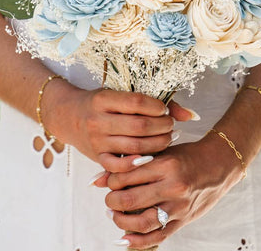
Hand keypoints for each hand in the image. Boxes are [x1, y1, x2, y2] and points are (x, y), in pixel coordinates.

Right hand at [43, 82, 193, 174]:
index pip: (136, 102)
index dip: (156, 107)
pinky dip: (138, 164)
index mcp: (104, 99)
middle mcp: (98, 120)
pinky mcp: (97, 157)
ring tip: (166, 139)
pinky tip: (150, 157)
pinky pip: (119, 167)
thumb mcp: (120, 94)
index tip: (165, 110)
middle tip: (171, 126)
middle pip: (139, 126)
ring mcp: (96, 140)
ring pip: (134, 147)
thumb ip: (154, 102)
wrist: (69, 116)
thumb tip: (191, 115)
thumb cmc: (101, 103)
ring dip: (157, 144)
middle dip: (162, 127)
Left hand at [104, 133, 243, 248]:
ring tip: (115, 214)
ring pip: (141, 222)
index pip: (127, 176)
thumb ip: (131, 164)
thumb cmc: (187, 156)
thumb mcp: (161, 152)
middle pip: (130, 200)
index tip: (110, 179)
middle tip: (109, 198)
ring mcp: (179, 206)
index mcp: (166, 164)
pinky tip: (124, 237)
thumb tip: (96, 179)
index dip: (112, 179)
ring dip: (121, 220)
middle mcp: (172, 186)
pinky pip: (157, 237)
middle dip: (112, 201)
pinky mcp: (183, 220)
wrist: (218, 164)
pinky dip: (136, 242)